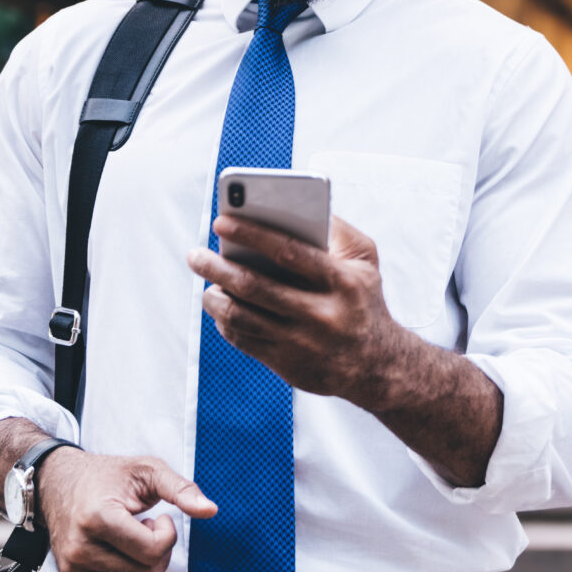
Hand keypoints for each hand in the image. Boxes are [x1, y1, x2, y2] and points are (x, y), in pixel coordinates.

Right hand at [34, 449, 215, 571]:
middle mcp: (80, 550)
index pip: (152, 551)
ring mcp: (73, 571)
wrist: (59, 484)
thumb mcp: (147, 470)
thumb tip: (211, 510)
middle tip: (145, 529)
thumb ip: (181, 489)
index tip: (158, 518)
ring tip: (129, 541)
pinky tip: (120, 556)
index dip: (167, 534)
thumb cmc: (108, 476)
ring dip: (144, 569)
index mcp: (98, 518)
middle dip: (159, 554)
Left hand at [186, 214, 412, 405]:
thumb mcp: (365, 260)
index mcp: (342, 281)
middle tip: (195, 254)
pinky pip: (245, 341)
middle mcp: (322, 314)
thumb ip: (337, 229)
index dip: (252, 234)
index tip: (221, 221)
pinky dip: (226, 323)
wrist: (376, 364)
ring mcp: (303, 343)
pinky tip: (220, 307)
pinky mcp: (288, 365)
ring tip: (206, 283)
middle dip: (218, 267)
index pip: (289, 252)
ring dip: (216, 298)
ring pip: (244, 317)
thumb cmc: (363, 299)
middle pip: (257, 286)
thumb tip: (296, 205)